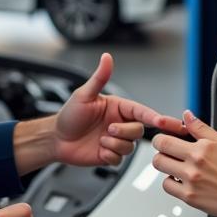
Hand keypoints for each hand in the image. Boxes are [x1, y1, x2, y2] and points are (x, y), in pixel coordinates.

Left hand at [53, 52, 176, 166]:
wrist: (55, 139)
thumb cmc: (68, 115)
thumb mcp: (84, 95)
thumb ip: (99, 78)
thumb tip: (107, 57)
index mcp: (117, 108)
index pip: (140, 111)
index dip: (152, 116)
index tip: (160, 121)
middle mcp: (119, 124)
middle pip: (138, 131)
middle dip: (125, 132)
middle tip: (108, 130)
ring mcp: (115, 140)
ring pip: (130, 147)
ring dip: (115, 144)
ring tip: (99, 139)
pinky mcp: (109, 155)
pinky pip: (119, 159)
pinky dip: (109, 155)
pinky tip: (98, 149)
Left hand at [151, 110, 216, 216]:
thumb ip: (201, 128)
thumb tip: (186, 115)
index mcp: (201, 148)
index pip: (164, 141)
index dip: (161, 139)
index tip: (165, 141)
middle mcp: (194, 165)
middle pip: (158, 156)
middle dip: (161, 152)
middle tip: (169, 154)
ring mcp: (191, 182)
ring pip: (161, 171)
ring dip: (166, 167)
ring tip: (177, 166)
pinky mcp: (190, 197)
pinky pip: (167, 187)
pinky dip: (171, 183)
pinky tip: (181, 180)